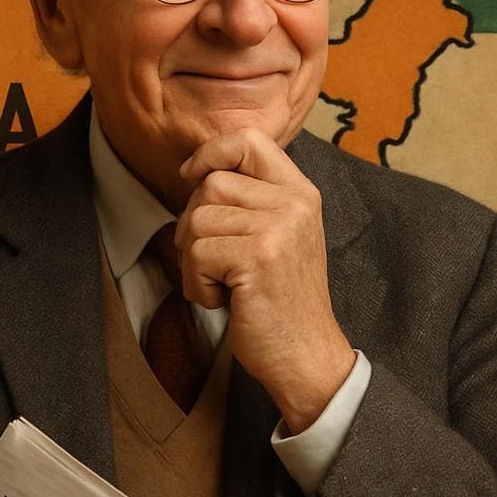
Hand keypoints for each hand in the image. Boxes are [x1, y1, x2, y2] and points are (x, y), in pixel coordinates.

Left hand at [176, 128, 355, 431]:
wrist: (306, 356)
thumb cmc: (279, 300)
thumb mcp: (278, 237)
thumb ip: (251, 200)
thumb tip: (195, 170)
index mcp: (301, 192)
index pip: (249, 140)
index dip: (211, 153)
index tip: (190, 177)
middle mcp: (295, 202)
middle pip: (211, 184)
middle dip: (195, 226)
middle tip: (216, 265)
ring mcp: (279, 227)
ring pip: (197, 218)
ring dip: (193, 260)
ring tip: (222, 285)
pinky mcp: (258, 256)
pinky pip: (196, 253)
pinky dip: (196, 284)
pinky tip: (224, 300)